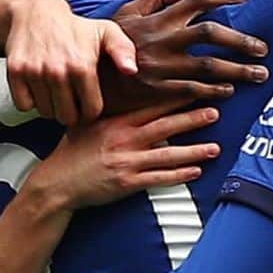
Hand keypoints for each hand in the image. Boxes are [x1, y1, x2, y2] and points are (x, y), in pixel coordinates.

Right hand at [6, 0, 136, 125]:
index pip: (90, 111)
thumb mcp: (107, 32)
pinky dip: (30, 101)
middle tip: (72, 102)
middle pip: (67, 117)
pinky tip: (40, 89)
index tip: (89, 105)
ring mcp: (34, 71)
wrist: (37, 12)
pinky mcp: (16, 72)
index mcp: (83, 65)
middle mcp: (58, 70)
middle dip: (72, 113)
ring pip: (46, 112)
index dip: (91, 112)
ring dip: (52, 107)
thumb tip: (131, 71)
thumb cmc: (76, 27)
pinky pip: (24, 105)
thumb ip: (123, 51)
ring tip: (57, 93)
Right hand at [31, 103, 221, 210]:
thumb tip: (127, 91)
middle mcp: (124, 141)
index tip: (196, 88)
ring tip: (215, 147)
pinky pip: (159, 179)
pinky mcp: (127, 183)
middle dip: (192, 120)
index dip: (175, 98)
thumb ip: (110, 109)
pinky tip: (196, 171)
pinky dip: (179, 175)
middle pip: (165, 127)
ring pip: (167, 155)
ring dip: (194, 151)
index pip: (151, 106)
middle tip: (215, 112)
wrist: (56, 184)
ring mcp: (127, 163)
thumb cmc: (72, 151)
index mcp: (115, 122)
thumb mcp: (88, 122)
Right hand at [103, 0, 269, 113]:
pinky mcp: (158, 89)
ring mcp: (161, 65)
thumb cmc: (110, 43)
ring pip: (208, 65)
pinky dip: (215, 90)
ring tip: (260, 74)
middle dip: (241, 40)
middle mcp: (162, 39)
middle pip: (210, 33)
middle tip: (263, 49)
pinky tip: (230, 91)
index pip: (197, 0)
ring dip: (238, 70)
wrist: (87, 76)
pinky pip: (194, 89)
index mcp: (157, 18)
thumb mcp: (126, 13)